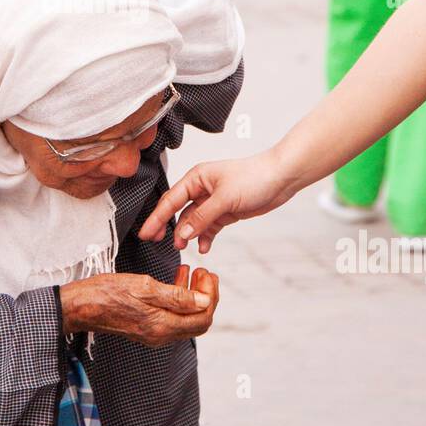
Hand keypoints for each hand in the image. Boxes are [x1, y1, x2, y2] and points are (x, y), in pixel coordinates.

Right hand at [59, 265, 218, 346]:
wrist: (81, 305)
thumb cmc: (108, 292)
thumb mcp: (145, 287)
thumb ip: (177, 296)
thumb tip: (205, 301)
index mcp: (163, 326)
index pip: (203, 317)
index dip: (211, 296)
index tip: (207, 274)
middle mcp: (161, 335)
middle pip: (198, 321)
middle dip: (206, 297)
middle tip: (204, 273)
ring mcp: (154, 334)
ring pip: (186, 318)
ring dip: (193, 296)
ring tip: (192, 272)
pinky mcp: (146, 328)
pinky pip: (172, 316)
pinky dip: (179, 299)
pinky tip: (176, 279)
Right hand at [138, 151, 291, 252]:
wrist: (281, 178)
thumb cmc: (254, 177)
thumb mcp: (225, 199)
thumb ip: (202, 217)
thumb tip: (182, 233)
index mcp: (196, 178)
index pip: (170, 200)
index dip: (156, 217)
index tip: (144, 233)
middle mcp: (202, 189)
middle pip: (178, 211)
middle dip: (167, 227)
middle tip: (154, 243)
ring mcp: (213, 202)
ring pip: (193, 221)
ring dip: (188, 235)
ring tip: (183, 248)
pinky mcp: (225, 212)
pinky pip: (209, 227)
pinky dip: (205, 237)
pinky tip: (205, 247)